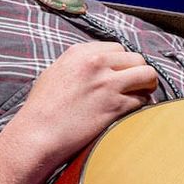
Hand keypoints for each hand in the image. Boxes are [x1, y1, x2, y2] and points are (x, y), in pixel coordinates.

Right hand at [0, 42, 157, 183]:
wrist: (37, 134)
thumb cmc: (41, 109)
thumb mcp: (54, 74)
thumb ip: (77, 65)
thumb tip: (96, 66)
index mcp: (80, 53)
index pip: (116, 48)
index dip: (122, 62)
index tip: (121, 74)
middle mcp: (96, 63)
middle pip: (136, 58)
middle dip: (138, 72)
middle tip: (135, 86)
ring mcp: (107, 84)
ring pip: (147, 74)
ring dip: (147, 86)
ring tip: (141, 95)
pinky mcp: (115, 106)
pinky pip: (142, 100)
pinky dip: (141, 106)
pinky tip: (132, 112)